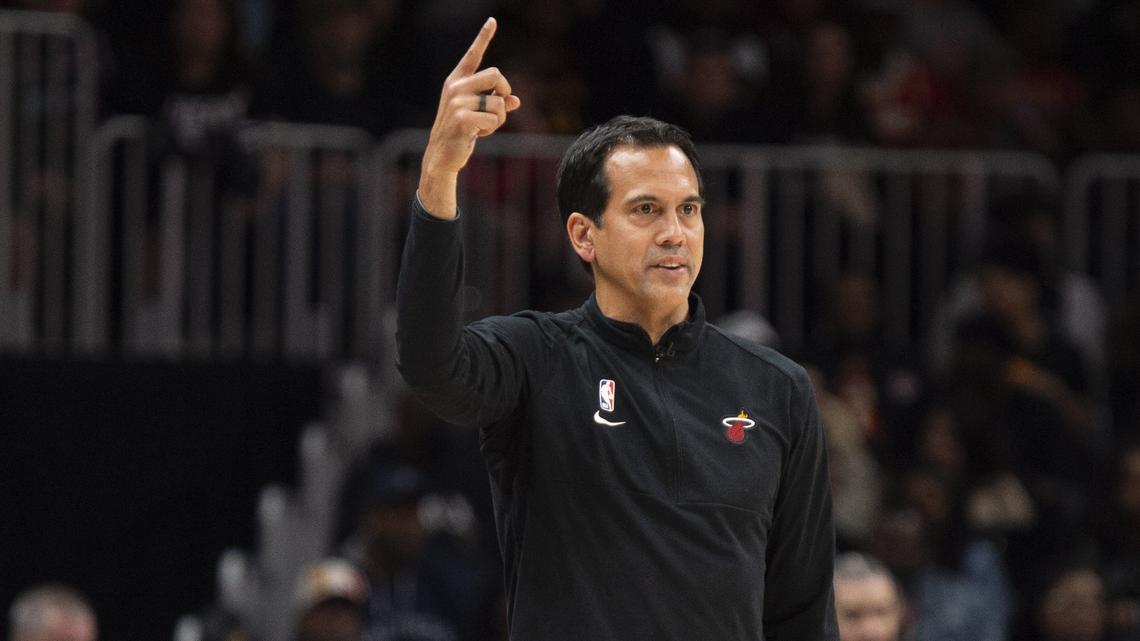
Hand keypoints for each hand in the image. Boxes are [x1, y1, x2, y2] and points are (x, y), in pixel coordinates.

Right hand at [419, 17, 520, 217]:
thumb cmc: (462, 134)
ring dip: (499, 118)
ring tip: (482, 128)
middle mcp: (455, 86)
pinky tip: (476, 136)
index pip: (473, 55)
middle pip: (497, 75)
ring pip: (498, 101)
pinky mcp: (461, 117)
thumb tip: (516, 100)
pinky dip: (491, 130)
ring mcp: (456, 101)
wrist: (442, 157)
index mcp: (457, 81)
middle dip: (504, 93)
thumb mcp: (480, 115)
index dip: (483, 37)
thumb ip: (497, 104)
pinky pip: (493, 118)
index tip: (493, 20)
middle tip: (498, 110)